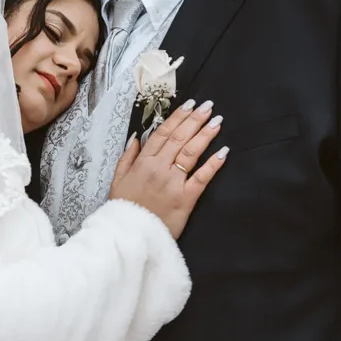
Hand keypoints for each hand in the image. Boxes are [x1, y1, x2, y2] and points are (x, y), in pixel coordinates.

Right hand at [109, 99, 228, 238]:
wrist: (130, 234)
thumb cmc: (123, 208)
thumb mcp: (117, 179)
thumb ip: (127, 157)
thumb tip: (136, 137)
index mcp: (143, 161)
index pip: (163, 133)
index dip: (178, 118)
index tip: (189, 105)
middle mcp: (159, 168)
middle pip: (180, 138)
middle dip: (195, 120)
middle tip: (208, 106)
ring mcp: (174, 182)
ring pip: (191, 152)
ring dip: (205, 135)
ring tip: (217, 121)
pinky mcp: (186, 198)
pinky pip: (202, 177)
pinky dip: (213, 163)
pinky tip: (223, 152)